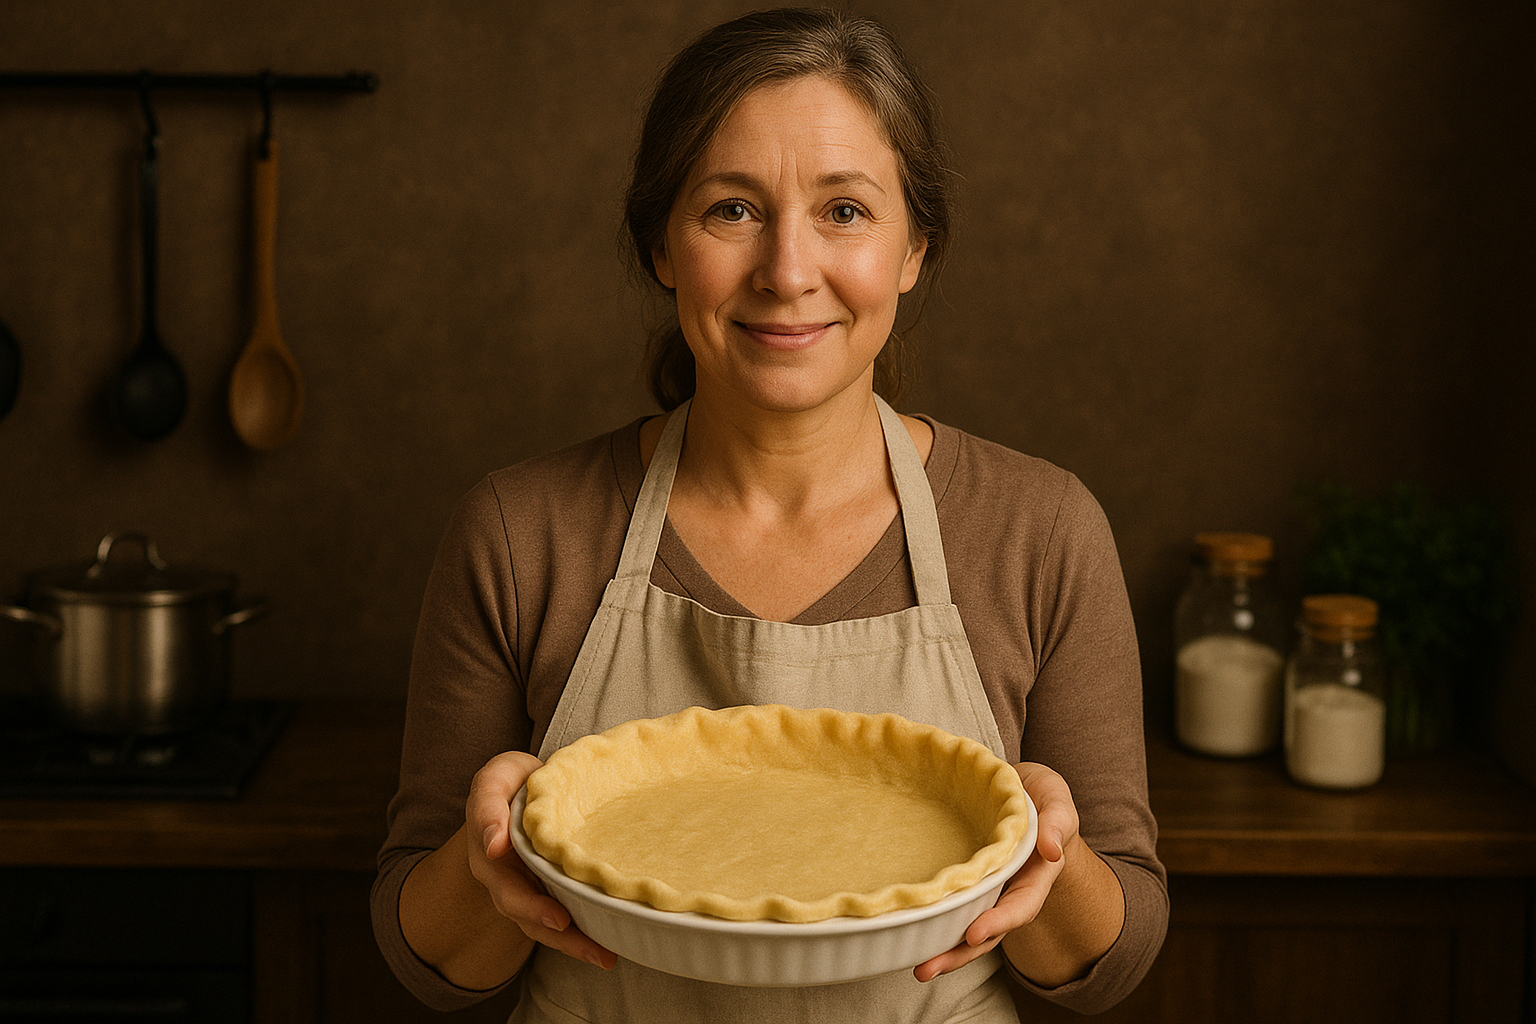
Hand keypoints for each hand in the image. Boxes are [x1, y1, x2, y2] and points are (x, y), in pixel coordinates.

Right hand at [465, 750, 617, 969]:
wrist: (529, 787)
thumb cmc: (513, 780)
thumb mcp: (497, 777)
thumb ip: (489, 804)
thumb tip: (493, 846)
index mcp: (489, 848)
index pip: (501, 875)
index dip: (528, 901)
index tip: (555, 914)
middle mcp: (502, 876)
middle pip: (521, 908)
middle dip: (549, 925)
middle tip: (572, 930)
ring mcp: (524, 889)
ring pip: (541, 924)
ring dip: (570, 943)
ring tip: (603, 956)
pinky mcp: (548, 894)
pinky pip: (560, 921)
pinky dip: (580, 938)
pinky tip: (607, 950)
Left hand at [912, 762, 1077, 982]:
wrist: (1024, 790)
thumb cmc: (1043, 796)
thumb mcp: (1056, 800)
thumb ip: (1058, 822)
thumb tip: (1052, 850)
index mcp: (1035, 875)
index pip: (1020, 905)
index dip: (1000, 922)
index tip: (975, 934)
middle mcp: (1009, 890)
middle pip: (989, 930)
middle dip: (961, 953)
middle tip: (928, 968)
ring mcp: (986, 889)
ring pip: (966, 925)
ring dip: (944, 949)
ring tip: (917, 967)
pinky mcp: (964, 880)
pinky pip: (951, 905)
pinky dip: (933, 921)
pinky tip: (907, 933)